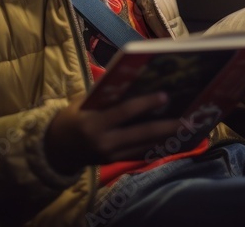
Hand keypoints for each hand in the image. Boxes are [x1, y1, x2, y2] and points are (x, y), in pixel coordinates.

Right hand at [44, 92, 182, 174]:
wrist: (56, 149)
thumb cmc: (70, 118)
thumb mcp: (82, 102)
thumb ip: (104, 96)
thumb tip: (133, 82)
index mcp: (94, 123)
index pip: (125, 112)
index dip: (146, 104)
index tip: (165, 96)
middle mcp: (104, 142)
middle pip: (142, 133)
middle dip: (167, 125)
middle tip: (188, 118)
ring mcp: (111, 155)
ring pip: (145, 145)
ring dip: (167, 137)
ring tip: (187, 127)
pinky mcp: (114, 162)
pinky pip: (140, 153)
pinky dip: (156, 144)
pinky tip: (171, 138)